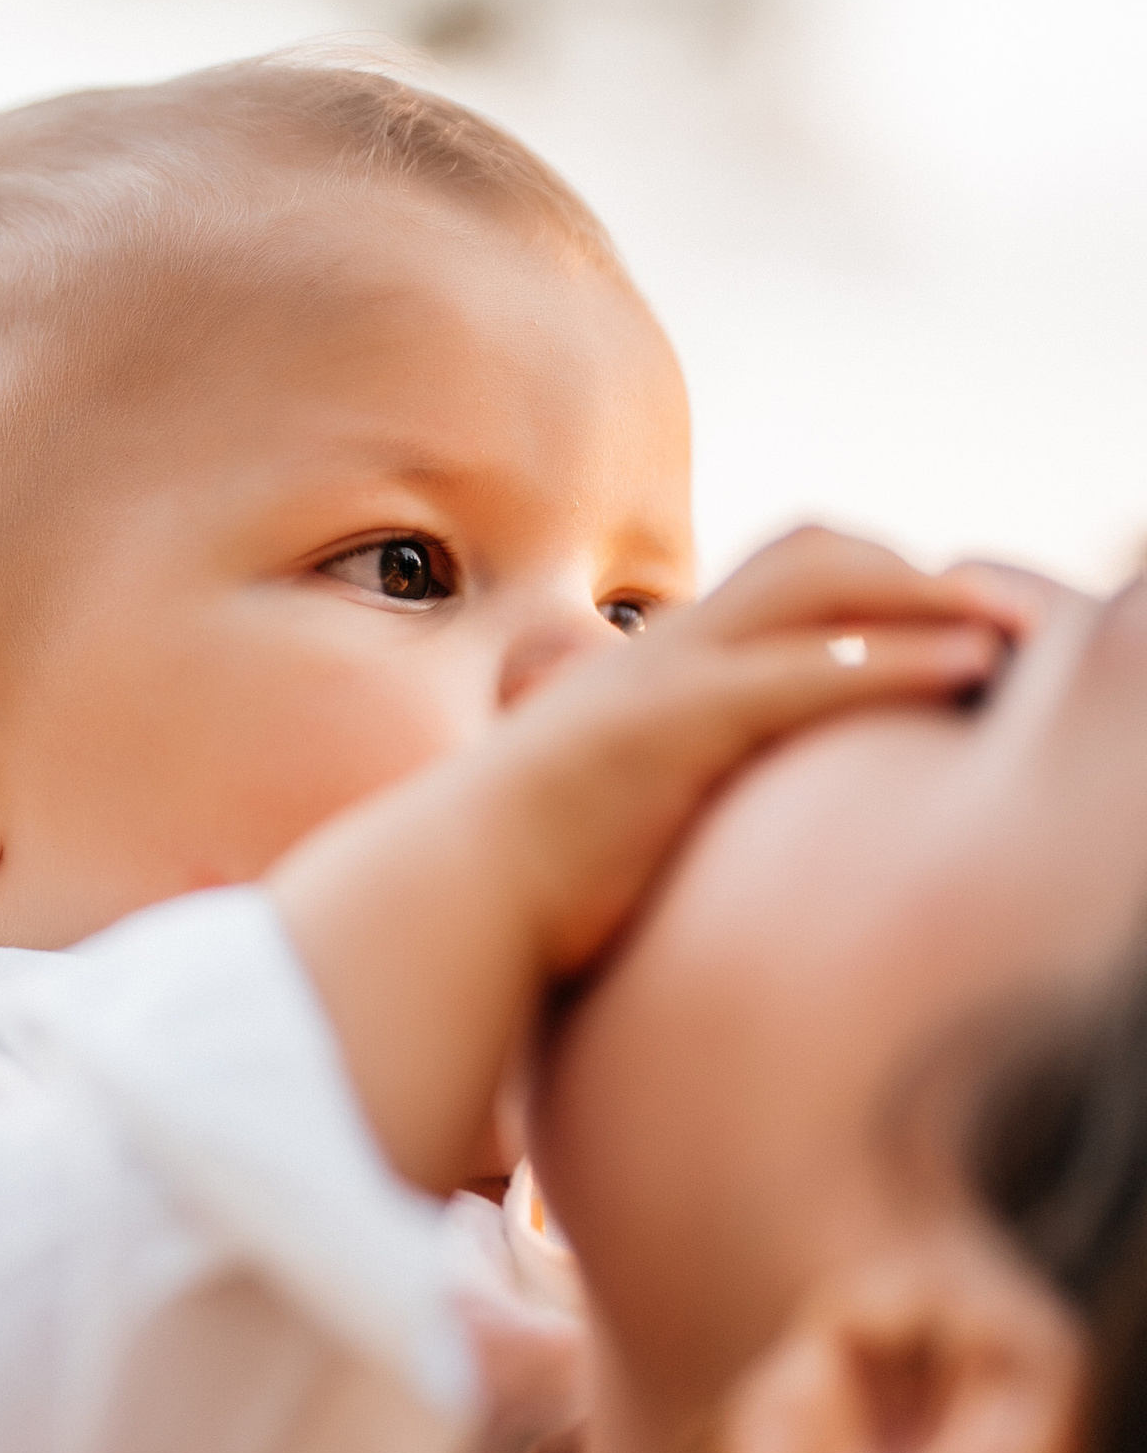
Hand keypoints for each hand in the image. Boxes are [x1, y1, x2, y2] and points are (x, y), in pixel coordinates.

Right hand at [271, 528, 1022, 1197]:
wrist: (447, 900)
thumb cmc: (513, 885)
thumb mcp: (597, 818)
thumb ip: (648, 798)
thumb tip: (669, 837)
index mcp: (652, 668)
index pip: (776, 583)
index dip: (866, 589)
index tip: (934, 631)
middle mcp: (667, 651)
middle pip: (811, 552)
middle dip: (912, 572)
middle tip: (994, 617)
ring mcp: (673, 677)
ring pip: (824, 581)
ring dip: (928, 596)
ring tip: (1005, 631)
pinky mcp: (683, 724)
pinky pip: (812, 670)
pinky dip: (900, 660)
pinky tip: (964, 673)